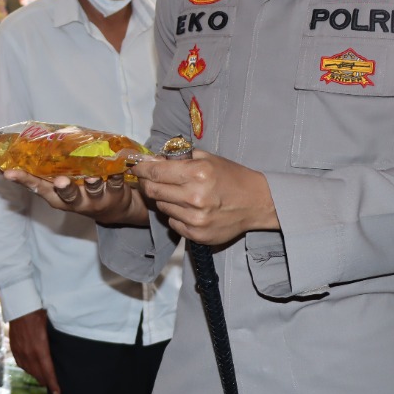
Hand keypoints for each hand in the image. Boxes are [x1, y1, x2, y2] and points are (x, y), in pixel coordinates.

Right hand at [3, 168, 147, 225]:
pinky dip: (115, 176)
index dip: (24, 181)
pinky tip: (114, 168)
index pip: (38, 188)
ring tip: (91, 177)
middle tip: (60, 181)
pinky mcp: (114, 193)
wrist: (113, 208)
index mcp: (57, 197)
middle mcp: (75, 201)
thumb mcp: (58, 188)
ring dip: (91, 184)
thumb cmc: (78, 191)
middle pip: (67, 196)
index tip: (9, 172)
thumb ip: (40, 174)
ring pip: (92, 192)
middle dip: (64, 189)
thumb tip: (8, 160)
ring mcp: (95, 199)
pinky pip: (115, 183)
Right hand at [8, 309, 59, 393]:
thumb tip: (58, 352)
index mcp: (40, 350)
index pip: (48, 372)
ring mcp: (20, 351)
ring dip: (36, 375)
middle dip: (46, 381)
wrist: (20, 306)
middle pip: (38, 374)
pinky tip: (30, 368)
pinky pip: (20, 363)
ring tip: (43, 379)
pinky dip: (27, 368)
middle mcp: (29, 354)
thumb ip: (52, 343)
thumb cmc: (38, 314)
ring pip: (29, 370)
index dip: (53, 384)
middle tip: (53, 387)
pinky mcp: (14, 348)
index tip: (58, 393)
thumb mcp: (50, 328)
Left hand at [132, 149, 277, 245]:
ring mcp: (195, 219)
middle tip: (149, 179)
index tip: (136, 167)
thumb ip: (179, 158)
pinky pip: (172, 222)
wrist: (256, 203)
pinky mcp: (197, 235)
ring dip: (163, 198)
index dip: (142, 169)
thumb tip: (152, 159)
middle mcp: (195, 197)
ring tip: (177, 193)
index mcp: (198, 174)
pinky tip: (187, 208)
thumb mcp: (208, 159)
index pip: (156, 172)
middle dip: (147, 183)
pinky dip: (174, 214)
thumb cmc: (232, 177)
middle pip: (153, 190)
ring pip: (161, 207)